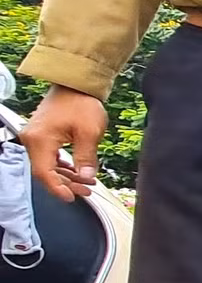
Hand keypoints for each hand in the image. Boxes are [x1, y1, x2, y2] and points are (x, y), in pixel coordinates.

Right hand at [20, 85, 107, 200]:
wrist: (75, 84)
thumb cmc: (81, 104)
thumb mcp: (89, 133)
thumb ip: (86, 157)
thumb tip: (86, 177)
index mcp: (40, 140)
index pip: (44, 173)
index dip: (57, 188)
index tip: (71, 198)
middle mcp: (32, 140)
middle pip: (45, 171)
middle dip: (66, 184)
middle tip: (87, 191)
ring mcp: (35, 137)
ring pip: (48, 165)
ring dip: (67, 176)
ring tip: (87, 183)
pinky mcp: (41, 136)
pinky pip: (49, 157)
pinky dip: (63, 166)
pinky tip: (78, 171)